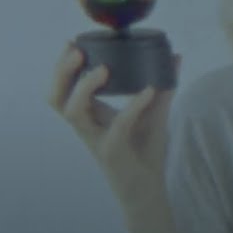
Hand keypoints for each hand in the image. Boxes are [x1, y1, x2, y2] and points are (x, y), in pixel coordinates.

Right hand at [49, 43, 180, 205]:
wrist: (149, 190)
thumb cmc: (143, 151)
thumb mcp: (153, 112)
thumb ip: (163, 85)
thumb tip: (175, 56)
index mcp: (90, 115)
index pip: (63, 90)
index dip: (62, 68)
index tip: (72, 42)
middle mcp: (87, 127)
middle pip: (56, 99)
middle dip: (62, 73)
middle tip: (77, 52)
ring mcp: (97, 140)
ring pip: (74, 113)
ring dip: (84, 88)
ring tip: (103, 69)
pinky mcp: (113, 152)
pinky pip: (118, 126)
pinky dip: (132, 106)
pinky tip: (148, 91)